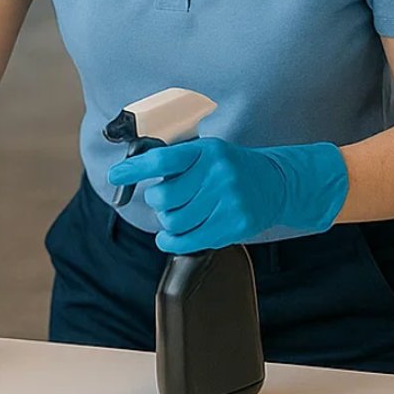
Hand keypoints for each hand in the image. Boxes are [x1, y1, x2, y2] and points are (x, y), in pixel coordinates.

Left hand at [106, 138, 348, 254]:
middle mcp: (218, 173)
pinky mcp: (234, 225)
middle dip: (159, 202)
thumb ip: (177, 163)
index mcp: (206, 151)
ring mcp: (228, 200)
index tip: (115, 176)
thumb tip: (135, 172)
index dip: (134, 169)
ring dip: (168, 222)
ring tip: (180, 216)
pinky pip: (188, 240)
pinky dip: (172, 242)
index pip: (162, 160)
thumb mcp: (208, 153)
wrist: (278, 183)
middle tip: (168, 201)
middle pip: (164, 197)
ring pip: (174, 221)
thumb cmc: (233, 169)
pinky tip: (171, 237)